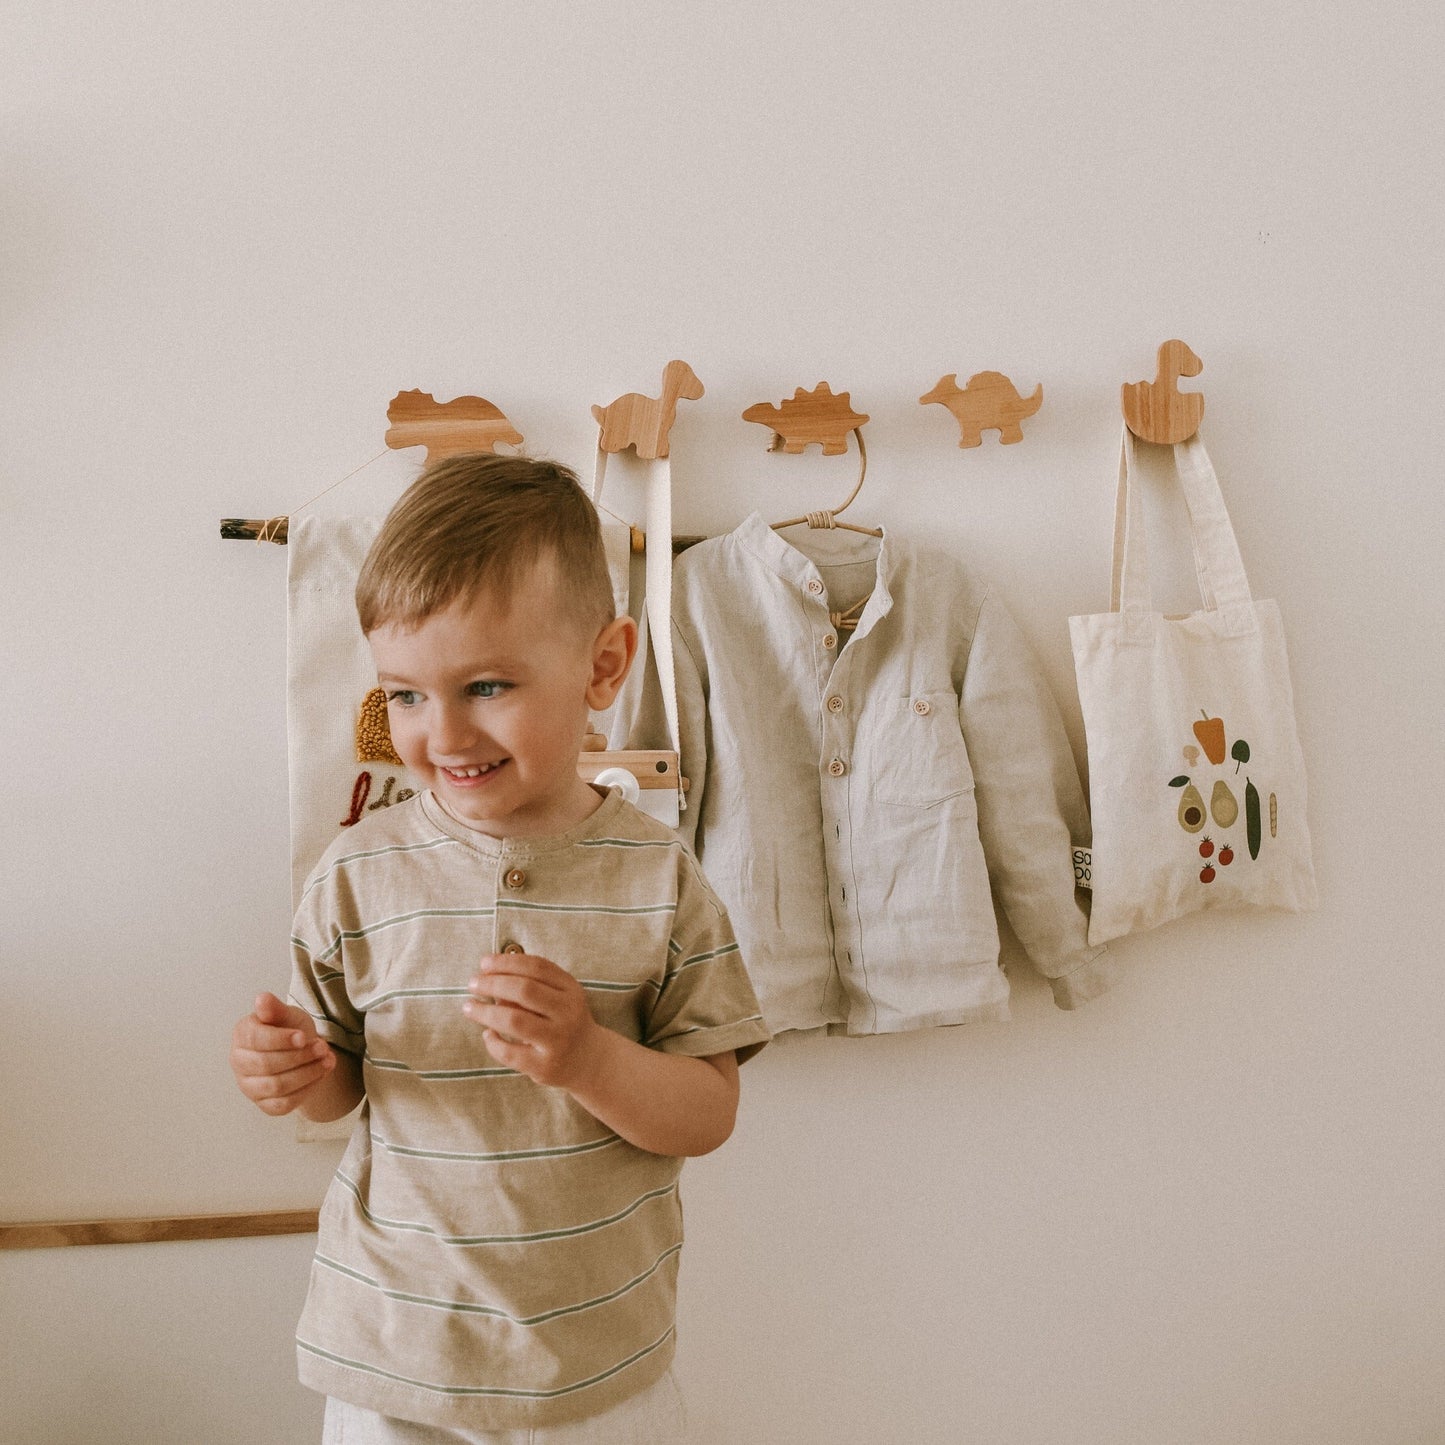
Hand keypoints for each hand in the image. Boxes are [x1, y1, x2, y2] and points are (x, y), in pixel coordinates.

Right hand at [230, 991, 336, 1115]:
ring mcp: (249, 1086)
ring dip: (307, 1073)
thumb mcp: (287, 1014)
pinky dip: (306, 1090)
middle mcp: (239, 1062)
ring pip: (277, 1087)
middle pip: (267, 1065)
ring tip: (327, 1060)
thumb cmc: (289, 1029)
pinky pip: (283, 1105)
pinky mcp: (263, 1104)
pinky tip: (321, 1074)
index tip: (303, 1036)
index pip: (256, 1040)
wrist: (300, 1051)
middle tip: (323, 1047)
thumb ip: (275, 1008)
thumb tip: (262, 999)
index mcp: (241, 1035)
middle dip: (300, 1056)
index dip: (281, 1039)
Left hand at [464, 953, 602, 1088]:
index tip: (484, 963)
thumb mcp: (559, 996)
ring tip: (469, 1007)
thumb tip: (490, 976)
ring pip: (514, 1020)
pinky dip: (493, 1042)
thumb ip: (532, 983)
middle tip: (472, 983)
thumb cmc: (564, 1020)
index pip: (537, 967)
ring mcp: (557, 1041)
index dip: (507, 962)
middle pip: (525, 990)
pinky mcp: (544, 1067)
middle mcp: (568, 1013)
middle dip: (492, 983)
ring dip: (485, 1011)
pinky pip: (510, 1053)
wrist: (589, 1060)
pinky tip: (487, 1034)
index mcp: (571, 990)